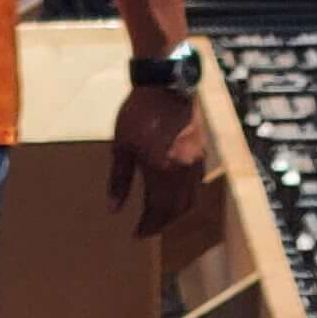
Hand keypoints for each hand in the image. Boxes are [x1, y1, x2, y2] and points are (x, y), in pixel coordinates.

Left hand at [107, 83, 208, 236]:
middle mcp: (184, 171)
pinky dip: (187, 197)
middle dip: (162, 222)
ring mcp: (196, 161)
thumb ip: (119, 180)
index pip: (158, 211)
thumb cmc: (138, 114)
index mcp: (163, 172)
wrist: (165, 84)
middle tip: (147, 228)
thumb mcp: (122, 146)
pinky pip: (197, 184)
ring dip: (176, 212)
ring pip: (191, 200)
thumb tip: (114, 209)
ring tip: (161, 215)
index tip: (136, 233)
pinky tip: (174, 194)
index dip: (148, 226)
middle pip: (177, 210)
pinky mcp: (202, 151)